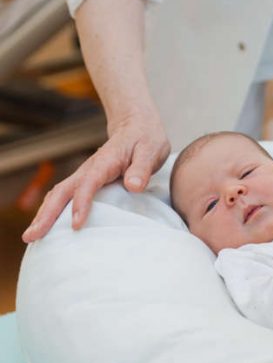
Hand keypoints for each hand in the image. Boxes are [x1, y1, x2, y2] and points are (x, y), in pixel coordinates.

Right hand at [22, 112, 169, 241]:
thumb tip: (134, 186)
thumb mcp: (151, 150)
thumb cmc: (145, 139)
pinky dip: (53, 210)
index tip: (76, 225)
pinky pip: (65, 196)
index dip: (81, 204)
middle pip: (62, 192)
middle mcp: (89, 169)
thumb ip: (142, 168)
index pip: (89, 184)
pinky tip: (47, 226)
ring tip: (32, 237)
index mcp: (105, 162)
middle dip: (47, 214)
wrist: (136, 125)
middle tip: (32, 236)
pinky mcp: (86, 181)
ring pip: (59, 195)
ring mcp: (85, 175)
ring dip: (44, 215)